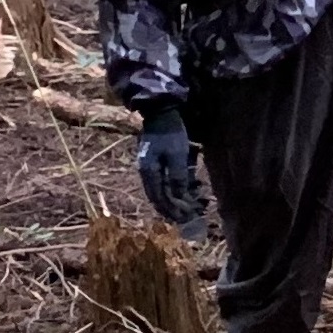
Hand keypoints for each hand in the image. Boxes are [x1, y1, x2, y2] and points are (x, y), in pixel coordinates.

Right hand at [136, 106, 208, 235]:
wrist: (161, 114)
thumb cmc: (171, 133)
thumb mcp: (177, 155)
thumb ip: (177, 176)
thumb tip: (178, 196)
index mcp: (149, 172)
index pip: (158, 198)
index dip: (171, 209)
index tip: (184, 218)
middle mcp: (145, 172)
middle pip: (157, 197)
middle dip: (171, 208)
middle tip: (187, 217)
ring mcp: (148, 168)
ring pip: (159, 191)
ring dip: (171, 201)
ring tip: (185, 209)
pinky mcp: (154, 163)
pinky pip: (161, 182)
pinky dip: (171, 190)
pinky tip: (181, 194)